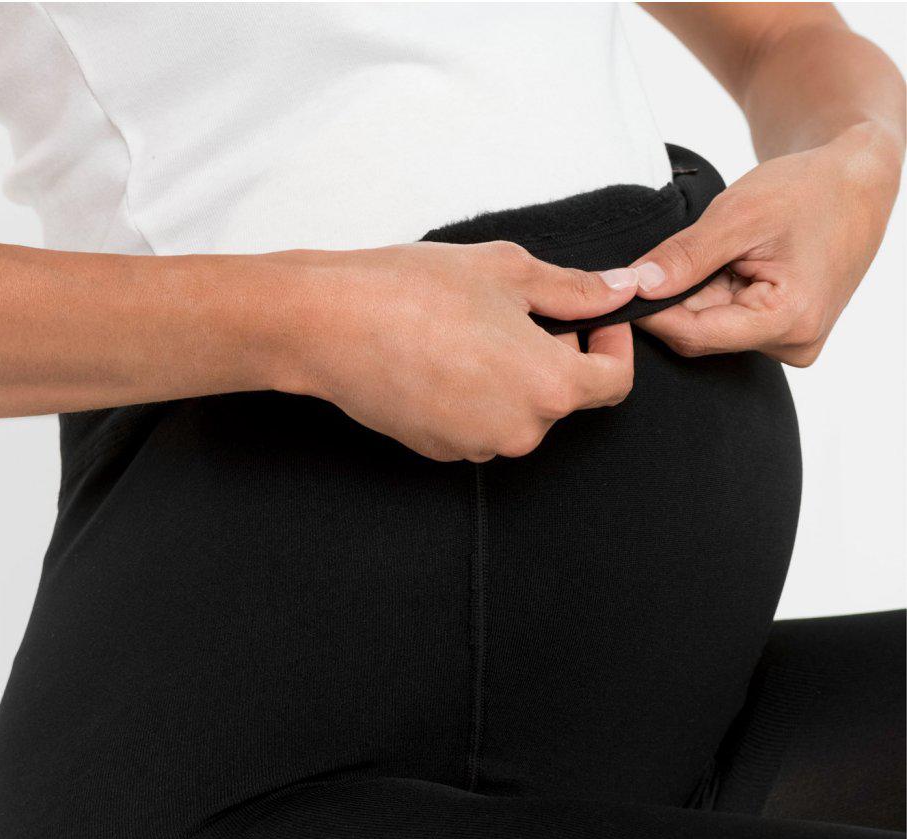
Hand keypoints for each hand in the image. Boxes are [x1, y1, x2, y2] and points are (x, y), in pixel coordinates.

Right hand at [284, 241, 639, 461]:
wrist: (332, 325)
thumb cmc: (414, 292)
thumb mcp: (509, 272)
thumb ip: (575, 289)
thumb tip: (620, 290)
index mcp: (549, 387)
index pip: (614, 384)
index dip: (612, 344)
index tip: (593, 319)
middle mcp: (520, 431)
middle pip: (562, 397)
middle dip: (553, 355)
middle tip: (511, 310)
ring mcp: (478, 447)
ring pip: (518, 411)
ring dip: (511, 375)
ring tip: (468, 331)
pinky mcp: (442, 452)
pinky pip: (479, 424)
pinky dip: (474, 395)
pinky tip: (441, 357)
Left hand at [629, 124, 901, 366]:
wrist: (857, 184)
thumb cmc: (808, 190)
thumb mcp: (740, 214)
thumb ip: (685, 256)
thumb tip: (635, 287)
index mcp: (789, 320)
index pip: (694, 335)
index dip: (651, 314)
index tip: (619, 289)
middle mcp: (793, 345)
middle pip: (702, 336)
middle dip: (678, 299)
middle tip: (670, 257)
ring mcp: (791, 344)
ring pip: (713, 330)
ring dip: (700, 295)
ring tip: (723, 254)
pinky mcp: (785, 335)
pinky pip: (730, 324)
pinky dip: (718, 296)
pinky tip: (734, 267)